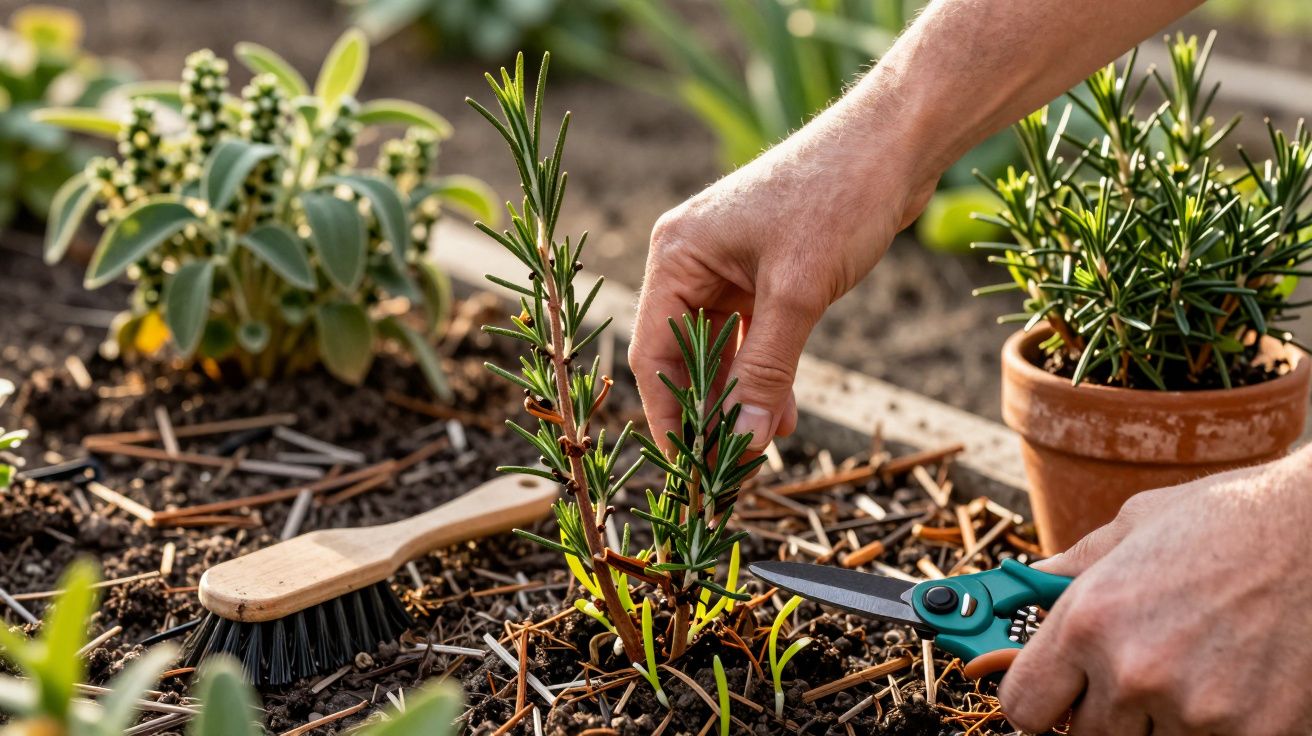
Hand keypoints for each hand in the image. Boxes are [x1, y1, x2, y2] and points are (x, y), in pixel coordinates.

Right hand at [629, 90, 936, 450]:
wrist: (894, 144)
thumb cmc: (836, 199)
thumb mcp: (797, 294)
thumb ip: (764, 370)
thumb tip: (741, 440)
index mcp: (677, 255)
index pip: (654, 352)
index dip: (669, 414)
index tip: (687, 467)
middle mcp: (692, 261)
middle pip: (683, 354)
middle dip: (709, 410)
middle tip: (732, 464)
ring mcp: (727, 266)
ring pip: (720, 350)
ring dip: (741, 397)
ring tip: (764, 443)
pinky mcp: (762, 272)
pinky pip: (751, 335)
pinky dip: (764, 372)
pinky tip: (781, 411)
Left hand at [1000, 449, 1311, 734]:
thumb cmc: (1228, 519)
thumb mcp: (1135, 525)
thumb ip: (1075, 566)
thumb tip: (1031, 580)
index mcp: (1088, 620)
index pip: (1023, 706)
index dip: (1038, 702)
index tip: (1054, 696)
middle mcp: (1132, 671)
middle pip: (1087, 735)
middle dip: (1104, 709)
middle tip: (1137, 673)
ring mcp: (1195, 709)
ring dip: (1161, 720)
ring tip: (1192, 667)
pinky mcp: (1254, 733)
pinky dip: (1215, 728)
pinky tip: (1233, 684)